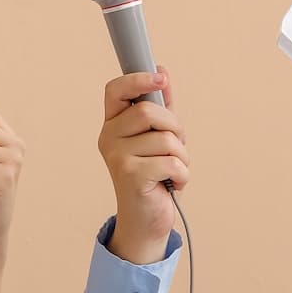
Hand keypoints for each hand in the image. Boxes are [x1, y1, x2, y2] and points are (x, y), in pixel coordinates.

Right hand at [98, 66, 188, 264]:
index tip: (161, 78)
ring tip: (173, 170)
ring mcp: (116, 157)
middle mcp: (109, 138)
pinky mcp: (130, 176)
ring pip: (165, 139)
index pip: (115, 90)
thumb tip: (162, 72)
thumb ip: (160, 106)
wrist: (148, 220)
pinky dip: (182, 174)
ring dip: (181, 156)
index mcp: (113, 124)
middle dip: (174, 127)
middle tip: (177, 146)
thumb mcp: (160, 138)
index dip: (137, 79)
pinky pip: (171, 162)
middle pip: (147, 111)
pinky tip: (172, 184)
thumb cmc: (155, 177)